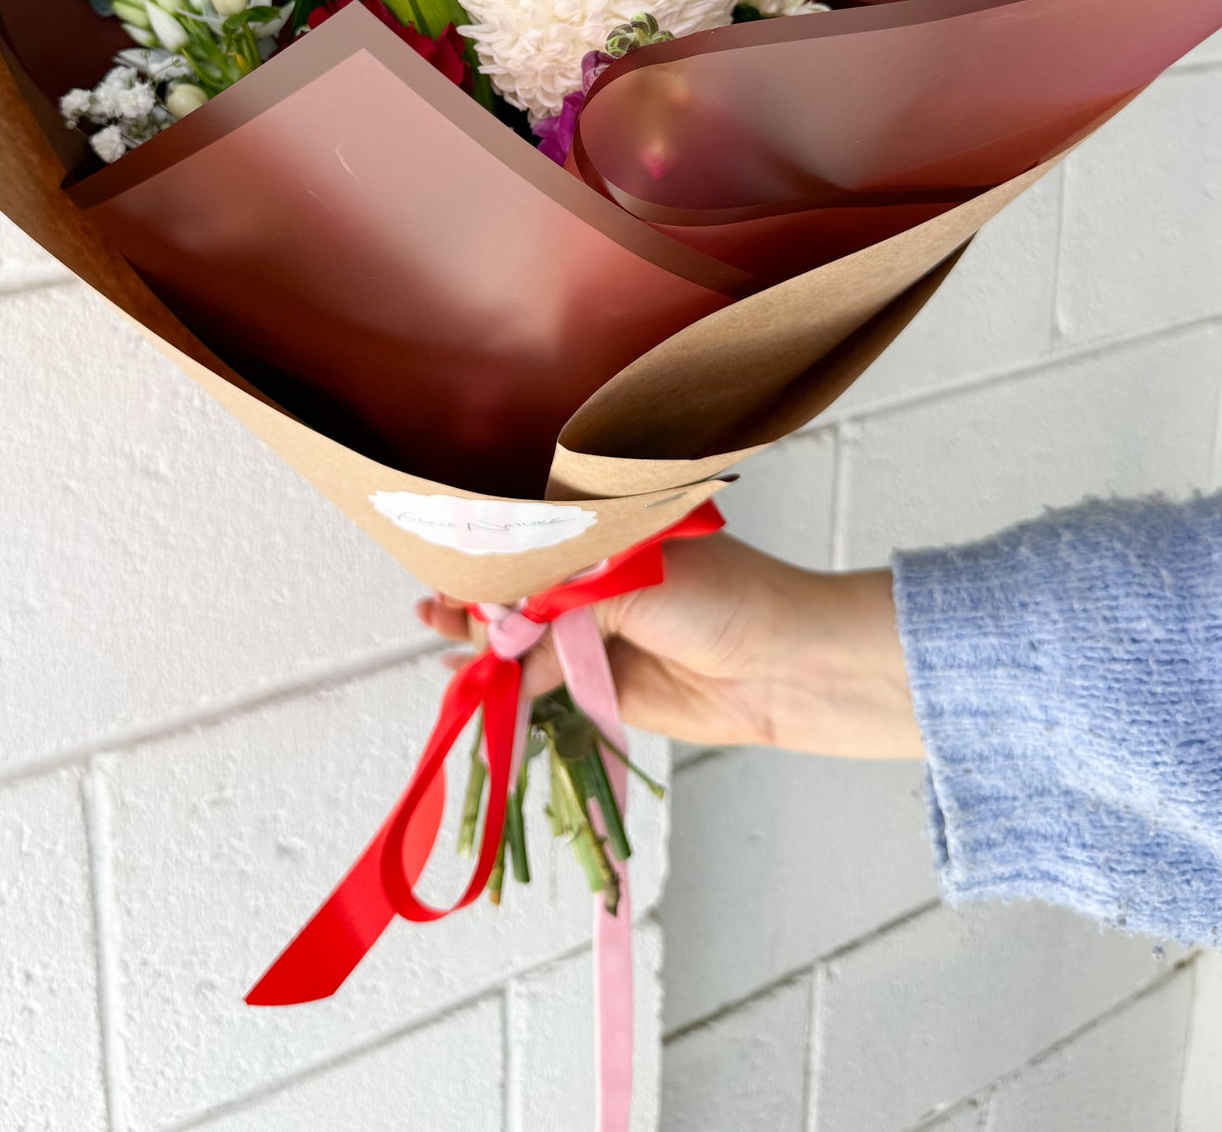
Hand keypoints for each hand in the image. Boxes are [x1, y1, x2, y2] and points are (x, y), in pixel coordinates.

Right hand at [416, 533, 921, 759]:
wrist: (786, 669)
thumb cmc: (724, 599)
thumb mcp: (630, 583)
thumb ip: (557, 608)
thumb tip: (499, 639)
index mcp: (609, 535)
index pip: (531, 535)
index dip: (487, 549)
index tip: (443, 555)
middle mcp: (597, 580)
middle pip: (517, 590)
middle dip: (474, 597)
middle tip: (435, 605)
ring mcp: (597, 634)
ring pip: (521, 638)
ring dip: (478, 639)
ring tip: (435, 629)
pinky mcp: (601, 685)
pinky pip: (540, 684)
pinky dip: (503, 682)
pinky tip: (465, 673)